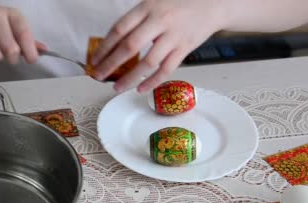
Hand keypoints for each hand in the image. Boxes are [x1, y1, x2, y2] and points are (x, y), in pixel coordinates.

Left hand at [90, 0, 223, 92]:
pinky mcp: (185, 48)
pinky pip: (166, 69)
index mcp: (147, 7)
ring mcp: (173, 36)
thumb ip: (136, 21)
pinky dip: (152, 81)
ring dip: (130, 78)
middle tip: (98, 76)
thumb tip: (112, 44)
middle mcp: (160, 21)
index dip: (104, 46)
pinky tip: (140, 89)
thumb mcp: (153, 3)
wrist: (214, 2)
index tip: (94, 60)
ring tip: (117, 88)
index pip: (119, 29)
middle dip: (110, 64)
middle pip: (130, 46)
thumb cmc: (179, 4)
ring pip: (148, 62)